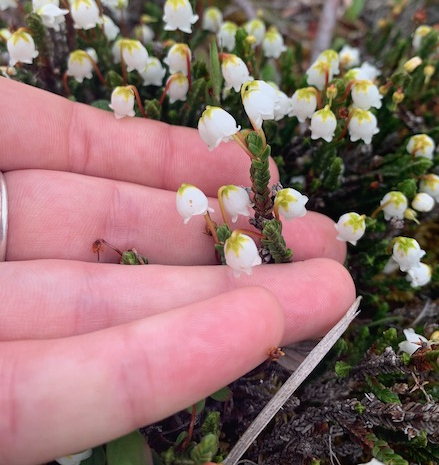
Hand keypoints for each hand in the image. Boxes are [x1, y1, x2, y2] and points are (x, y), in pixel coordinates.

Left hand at [0, 77, 354, 463]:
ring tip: (325, 292)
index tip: (249, 167)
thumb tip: (149, 136)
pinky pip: (57, 400)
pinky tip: (255, 332)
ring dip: (221, 308)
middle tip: (316, 244)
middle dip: (219, 242)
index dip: (167, 164)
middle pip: (112, 251)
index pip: (75, 168)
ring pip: (106, 325)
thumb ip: (27, 122)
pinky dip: (159, 369)